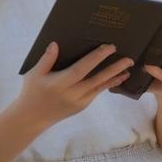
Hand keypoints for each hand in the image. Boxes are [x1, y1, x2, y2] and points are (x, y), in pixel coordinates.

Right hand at [16, 41, 134, 128]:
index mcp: (60, 83)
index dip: (96, 57)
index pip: (82, 68)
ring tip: (128, 69)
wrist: (32, 118)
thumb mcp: (34, 74)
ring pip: (100, 87)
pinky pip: (96, 93)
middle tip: (129, 59)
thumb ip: (46, 59)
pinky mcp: (81, 107)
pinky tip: (116, 78)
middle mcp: (72, 94)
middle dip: (114, 68)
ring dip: (115, 78)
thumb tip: (56, 44)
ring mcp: (79, 102)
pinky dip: (107, 85)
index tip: (109, 47)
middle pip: (97, 79)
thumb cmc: (32, 92)